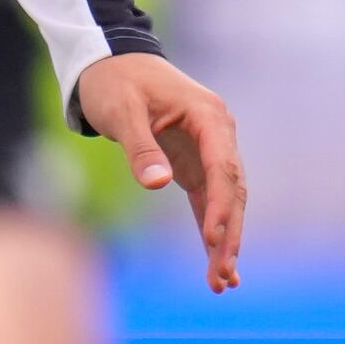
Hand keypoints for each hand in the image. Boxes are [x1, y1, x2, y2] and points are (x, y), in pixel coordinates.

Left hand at [76, 50, 248, 291]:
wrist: (111, 60)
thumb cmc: (116, 81)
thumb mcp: (122, 111)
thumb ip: (140, 148)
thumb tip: (157, 184)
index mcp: (208, 116)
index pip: (224, 167)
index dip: (222, 206)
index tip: (213, 240)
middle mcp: (217, 134)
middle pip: (233, 191)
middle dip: (230, 235)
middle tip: (223, 276)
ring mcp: (208, 150)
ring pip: (225, 201)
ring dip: (225, 240)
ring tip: (222, 283)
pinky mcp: (193, 164)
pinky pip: (208, 202)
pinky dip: (211, 230)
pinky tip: (216, 264)